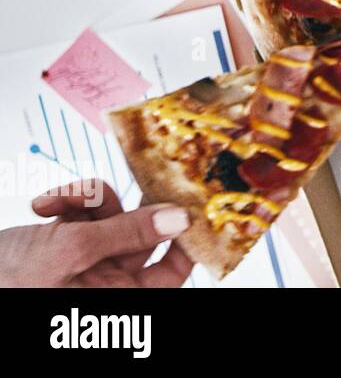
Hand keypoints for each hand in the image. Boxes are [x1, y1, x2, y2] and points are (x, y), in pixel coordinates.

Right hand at [0, 179, 192, 286]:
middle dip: (132, 204)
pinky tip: (42, 206)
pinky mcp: (68, 242)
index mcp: (121, 298)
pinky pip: (85, 212)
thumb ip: (127, 232)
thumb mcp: (73, 252)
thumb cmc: (9, 281)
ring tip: (57, 202)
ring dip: (88, 200)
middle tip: (139, 175)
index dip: (186, 236)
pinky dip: (67, 202)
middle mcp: (110, 282)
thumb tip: (179, 219)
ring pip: (113, 215)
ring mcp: (89, 261)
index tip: (190, 202)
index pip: (174, 268)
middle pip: (144, 233)